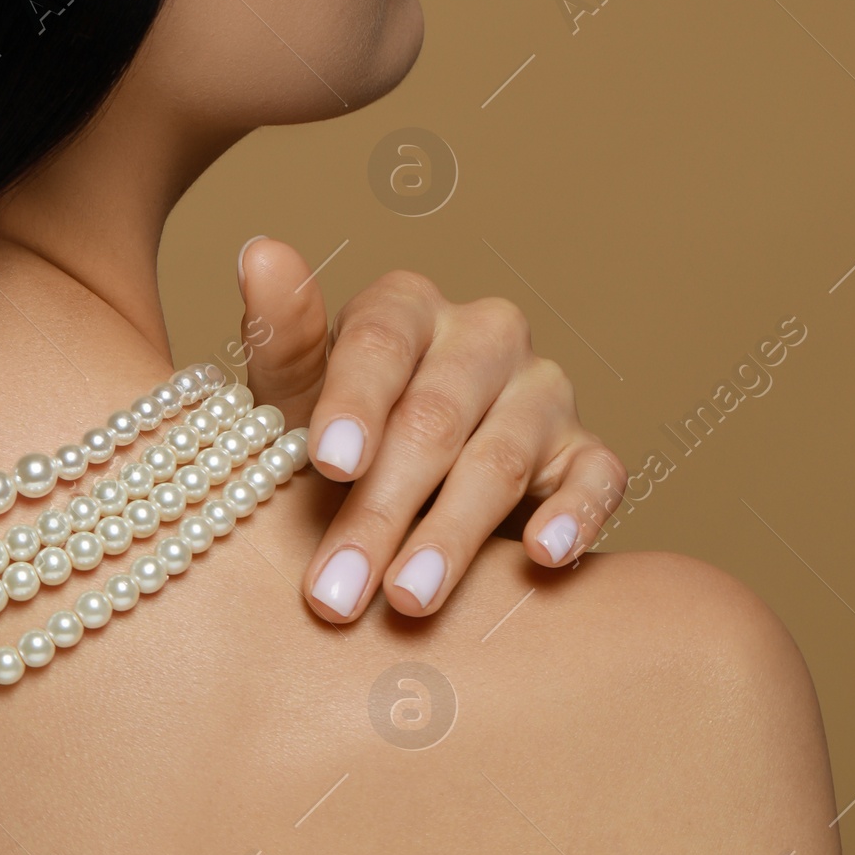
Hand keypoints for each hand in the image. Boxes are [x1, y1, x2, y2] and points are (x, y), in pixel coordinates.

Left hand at [235, 237, 626, 621]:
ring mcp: (542, 391)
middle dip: (381, 509)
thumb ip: (281, 335)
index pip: (381, 343)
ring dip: (452, 536)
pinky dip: (574, 517)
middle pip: (433, 417)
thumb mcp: (294, 397)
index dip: (353, 404)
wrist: (409, 496)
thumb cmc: (339, 438)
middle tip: (339, 588)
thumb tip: (259, 252)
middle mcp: (485, 334)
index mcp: (407, 306)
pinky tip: (543, 557)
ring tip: (408, 602)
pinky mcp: (587, 451)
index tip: (329, 465)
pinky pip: (595, 479)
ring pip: (500, 459)